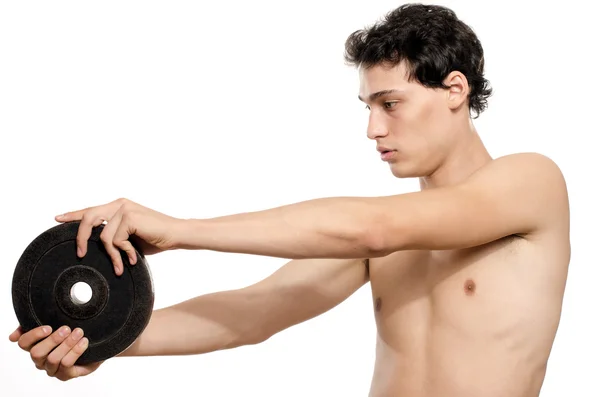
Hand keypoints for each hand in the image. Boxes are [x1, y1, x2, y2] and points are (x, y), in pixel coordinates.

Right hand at [9, 325, 102, 380]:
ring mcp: (52, 369)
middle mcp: (40, 360)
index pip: (24, 343)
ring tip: (79, 333)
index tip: (48, 328)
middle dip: (53, 340)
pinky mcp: (65, 375)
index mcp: (35, 346)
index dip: (33, 335)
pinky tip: (84, 342)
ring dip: (67, 344)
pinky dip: (76, 351)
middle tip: (67, 329)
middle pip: (37, 353)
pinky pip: (67, 364)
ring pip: (53, 359)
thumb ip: (37, 322)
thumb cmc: (71, 333)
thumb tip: (13, 336)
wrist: (94, 343)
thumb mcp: (56, 323)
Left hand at [55, 198, 184, 274]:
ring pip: (104, 237)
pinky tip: (134, 257)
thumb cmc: (156, 237)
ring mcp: (124, 209)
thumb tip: (96, 245)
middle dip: (81, 237)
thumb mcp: (130, 237)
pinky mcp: (129, 217)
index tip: (58, 218)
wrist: (177, 234)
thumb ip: (114, 235)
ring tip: (122, 264)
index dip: (73, 215)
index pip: (91, 209)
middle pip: (89, 218)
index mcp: (119, 206)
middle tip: (80, 254)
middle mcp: (120, 204)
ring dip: (113, 255)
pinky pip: (115, 241)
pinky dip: (123, 253)